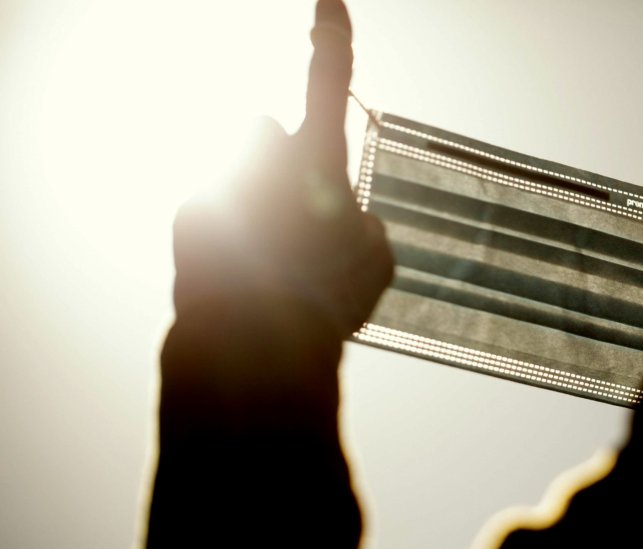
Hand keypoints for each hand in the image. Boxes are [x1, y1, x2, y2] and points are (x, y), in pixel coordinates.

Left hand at [171, 0, 393, 338]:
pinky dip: (225, 233)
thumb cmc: (325, 301)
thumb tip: (351, 223)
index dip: (333, 38)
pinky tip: (238, 273)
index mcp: (323, 161)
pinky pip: (213, 208)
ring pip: (241, 172)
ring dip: (252, 198)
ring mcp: (224, 178)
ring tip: (268, 258)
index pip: (330, 82)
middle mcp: (267, 157)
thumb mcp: (376, 264)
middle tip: (293, 221)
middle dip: (276, 162)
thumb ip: (367, 227)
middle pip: (268, 133)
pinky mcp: (188, 208)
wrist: (251, 344)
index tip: (327, 1)